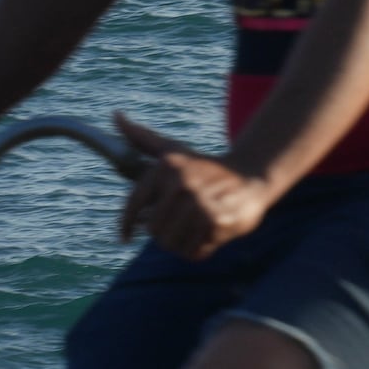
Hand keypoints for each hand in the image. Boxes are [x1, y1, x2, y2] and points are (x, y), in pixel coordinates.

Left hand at [114, 114, 271, 260]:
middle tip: (179, 225)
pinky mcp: (218, 223)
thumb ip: (142, 138)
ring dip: (182, 243)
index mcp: (166, 168)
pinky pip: (194, 252)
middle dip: (164, 233)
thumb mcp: (173, 150)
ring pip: (173, 245)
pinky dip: (199, 249)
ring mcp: (200, 204)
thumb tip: (116, 116)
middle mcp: (182, 185)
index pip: (135, 205)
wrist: (252, 175)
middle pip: (155, 231)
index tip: (125, 238)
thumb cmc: (204, 167)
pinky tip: (209, 233)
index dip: (127, 225)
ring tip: (195, 228)